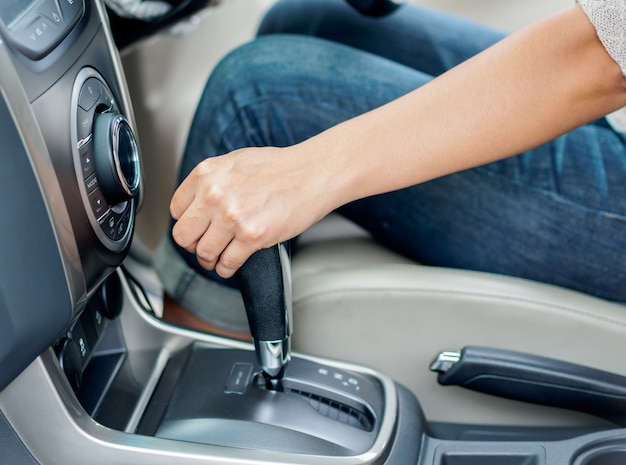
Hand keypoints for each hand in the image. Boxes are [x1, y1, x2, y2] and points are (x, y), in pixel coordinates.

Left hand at [170, 146, 329, 277]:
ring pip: (204, 253)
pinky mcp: (252, 236)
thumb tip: (196, 205)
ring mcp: (233, 217)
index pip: (176, 210)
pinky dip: (227, 269)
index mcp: (206, 174)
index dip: (187, 223)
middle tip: (204, 246)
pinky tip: (232, 264)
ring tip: (218, 258)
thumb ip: (211, 182)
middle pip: (183, 236)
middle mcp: (214, 194)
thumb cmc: (279, 168)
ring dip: (210, 261)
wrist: (311, 174)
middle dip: (193, 245)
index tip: (197, 228)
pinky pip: (227, 263)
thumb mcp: (234, 163)